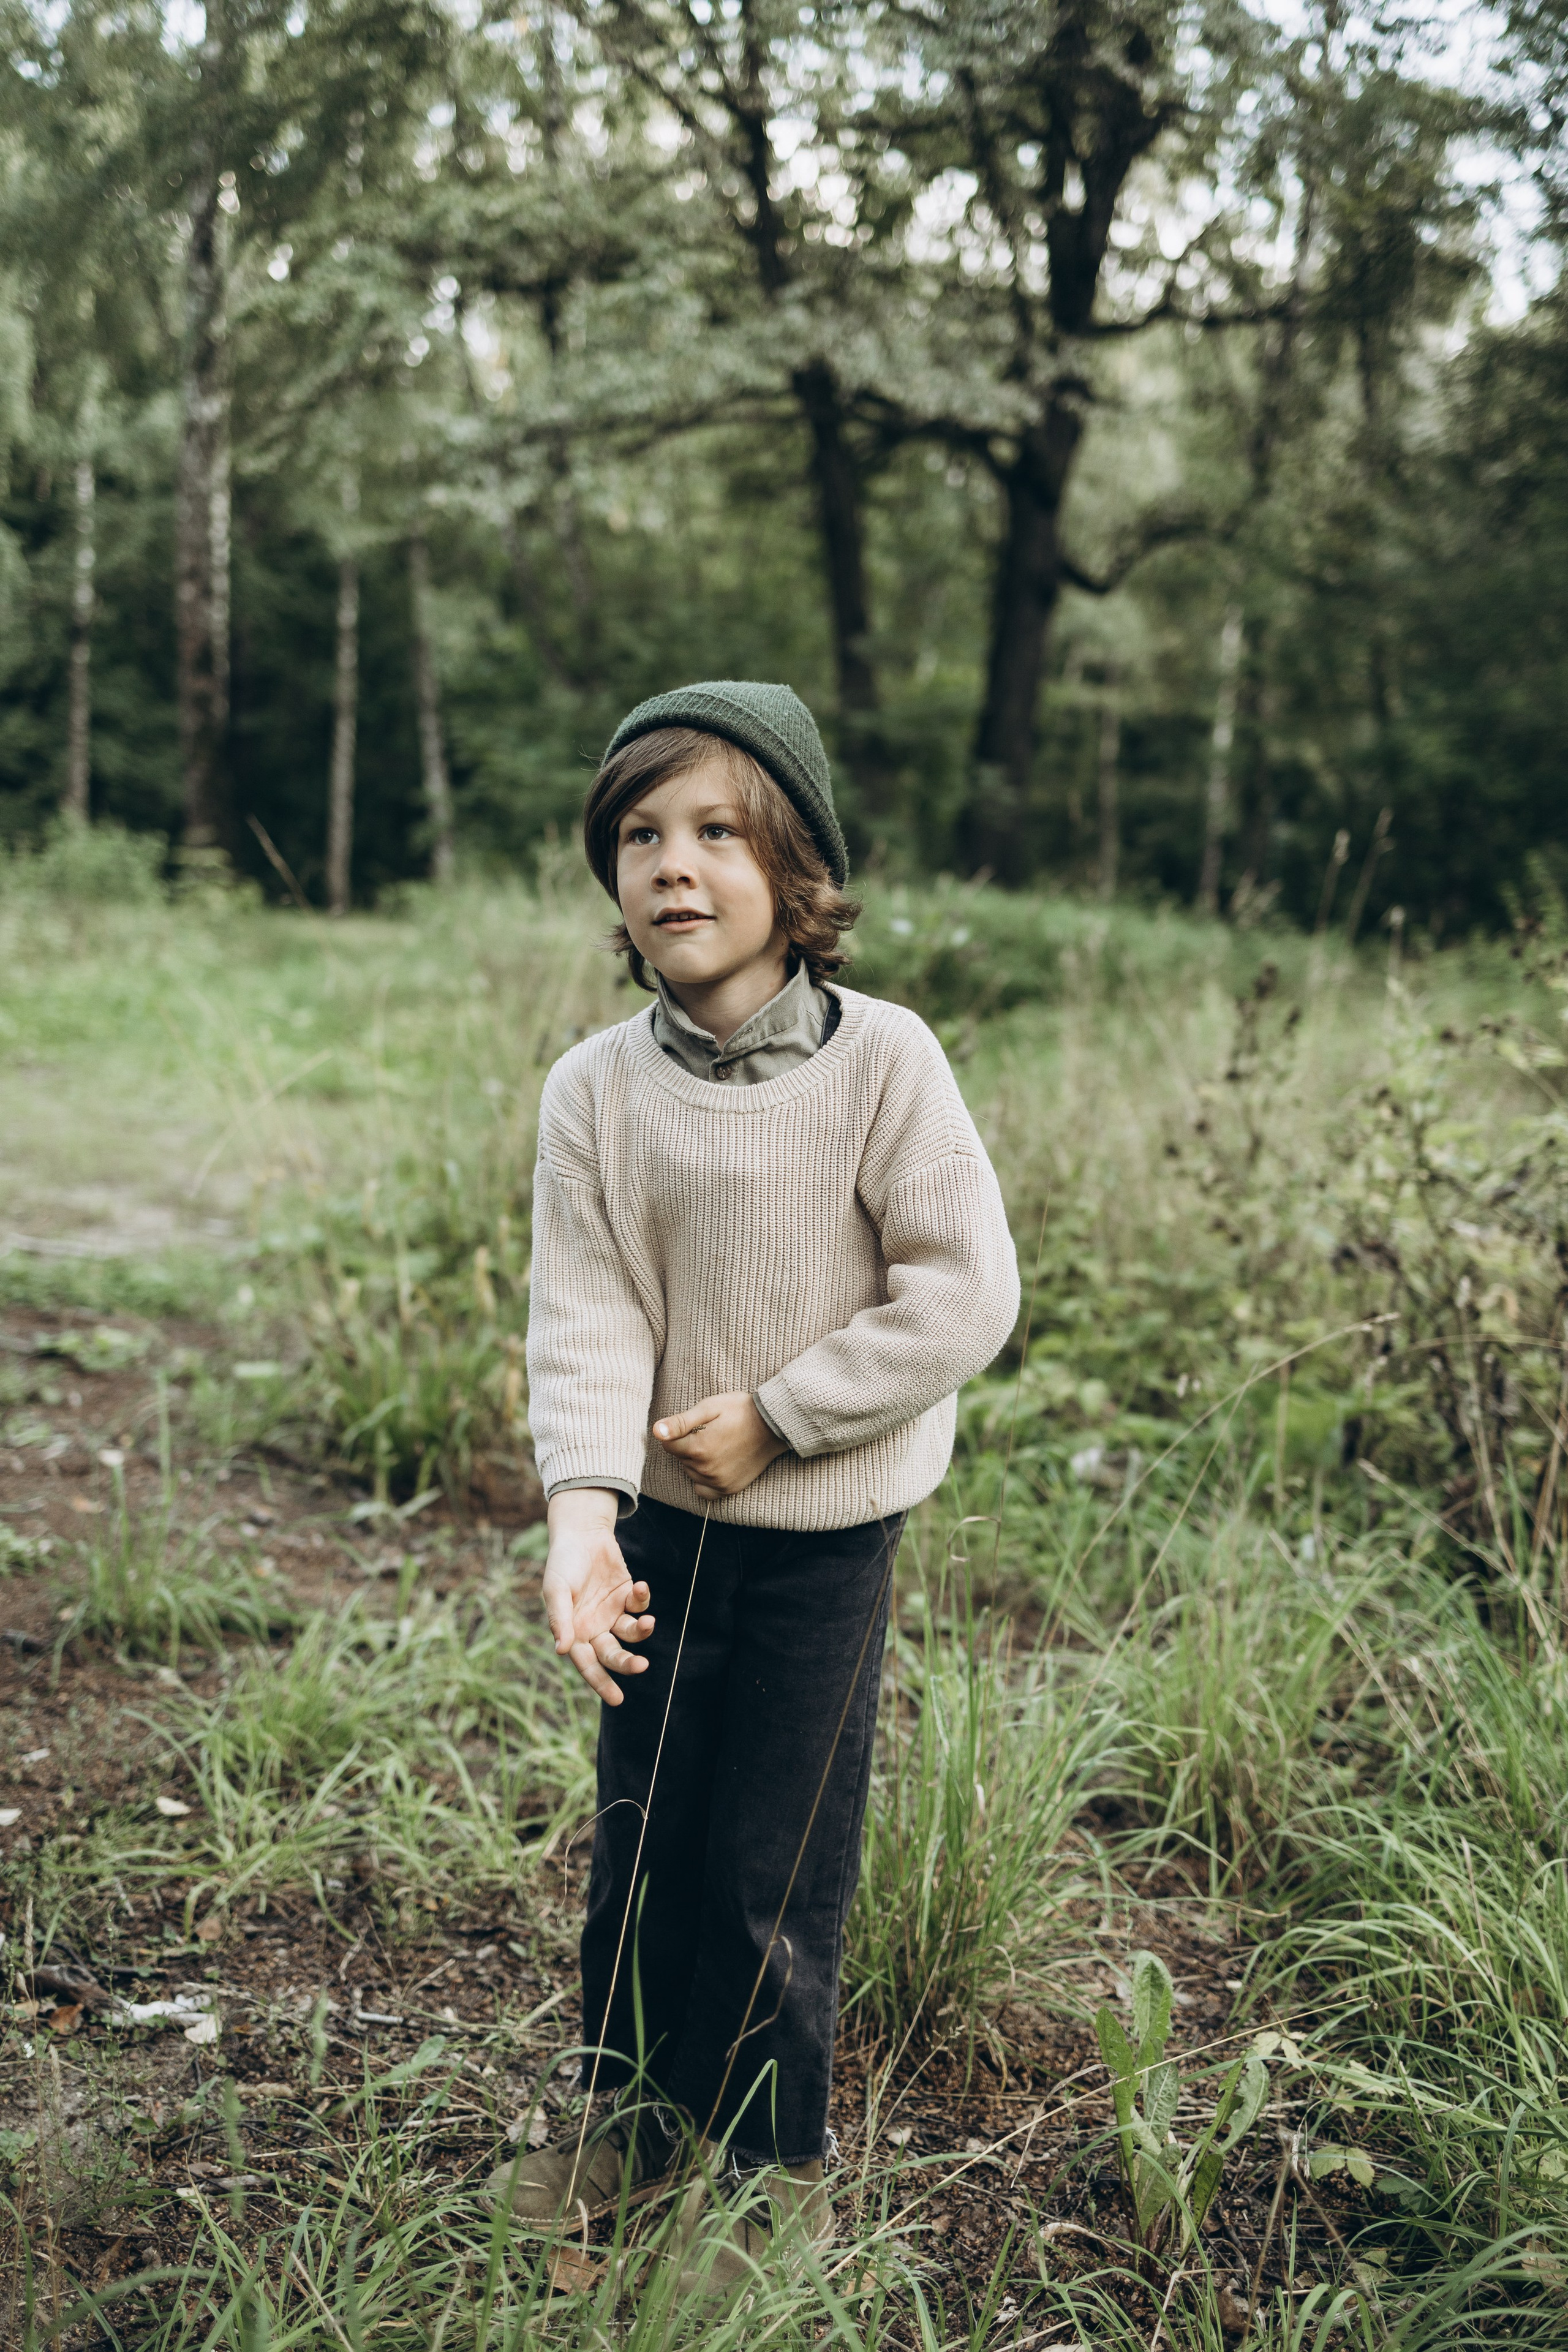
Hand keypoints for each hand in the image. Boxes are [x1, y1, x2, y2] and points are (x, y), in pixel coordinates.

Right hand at [541, 1489, 654, 1704]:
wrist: (581, 1533)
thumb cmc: (563, 1563)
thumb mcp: (556, 1590)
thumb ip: (559, 1620)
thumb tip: (561, 1651)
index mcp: (573, 1632)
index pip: (588, 1664)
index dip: (601, 1682)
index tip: (617, 1699)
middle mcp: (594, 1628)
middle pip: (613, 1654)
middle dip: (627, 1663)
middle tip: (641, 1666)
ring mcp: (612, 1612)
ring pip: (631, 1634)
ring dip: (641, 1632)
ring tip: (648, 1622)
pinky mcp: (628, 1595)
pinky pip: (639, 1606)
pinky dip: (643, 1600)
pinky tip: (640, 1586)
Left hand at [652, 1392, 787, 1499]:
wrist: (773, 1425)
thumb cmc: (740, 1410)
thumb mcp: (709, 1408)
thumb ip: (680, 1422)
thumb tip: (655, 1432)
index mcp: (699, 1448)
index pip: (668, 1445)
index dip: (677, 1432)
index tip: (694, 1425)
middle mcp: (706, 1469)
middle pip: (680, 1458)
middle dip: (688, 1445)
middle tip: (710, 1432)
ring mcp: (718, 1482)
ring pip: (690, 1472)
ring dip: (696, 1461)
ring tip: (716, 1444)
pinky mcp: (728, 1488)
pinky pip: (703, 1490)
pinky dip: (703, 1479)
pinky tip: (714, 1464)